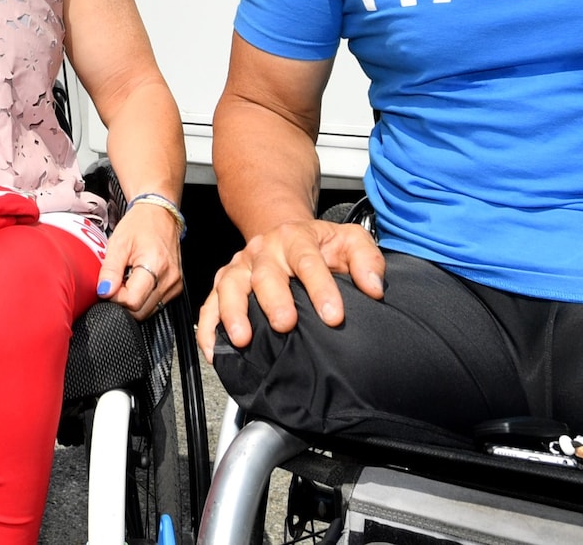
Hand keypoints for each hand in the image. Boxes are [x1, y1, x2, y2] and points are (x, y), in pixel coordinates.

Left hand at [97, 201, 183, 320]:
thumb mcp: (118, 243)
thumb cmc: (140, 225)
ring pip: (147, 311)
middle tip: (117, 280)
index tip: (110, 283)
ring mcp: (174, 286)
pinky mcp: (175, 289)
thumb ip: (110, 270)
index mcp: (156, 266)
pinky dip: (142, 297)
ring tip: (127, 278)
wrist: (160, 215)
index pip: (132, 301)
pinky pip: (154, 304)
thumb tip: (104, 292)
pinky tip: (137, 281)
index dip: (115, 296)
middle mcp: (169, 279)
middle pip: (140, 311)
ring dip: (132, 300)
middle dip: (123, 300)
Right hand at [197, 218, 383, 356]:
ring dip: (234, 312)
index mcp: (296, 238)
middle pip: (265, 273)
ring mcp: (240, 267)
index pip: (308, 260)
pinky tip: (214, 350)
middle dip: (274, 299)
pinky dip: (209, 327)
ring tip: (242, 338)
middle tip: (285, 323)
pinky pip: (210, 304)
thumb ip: (366, 260)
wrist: (284, 233)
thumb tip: (373, 288)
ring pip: (230, 285)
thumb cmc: (319, 245)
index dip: (320, 288)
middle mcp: (264, 251)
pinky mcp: (225, 284)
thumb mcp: (350, 241)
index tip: (333, 315)